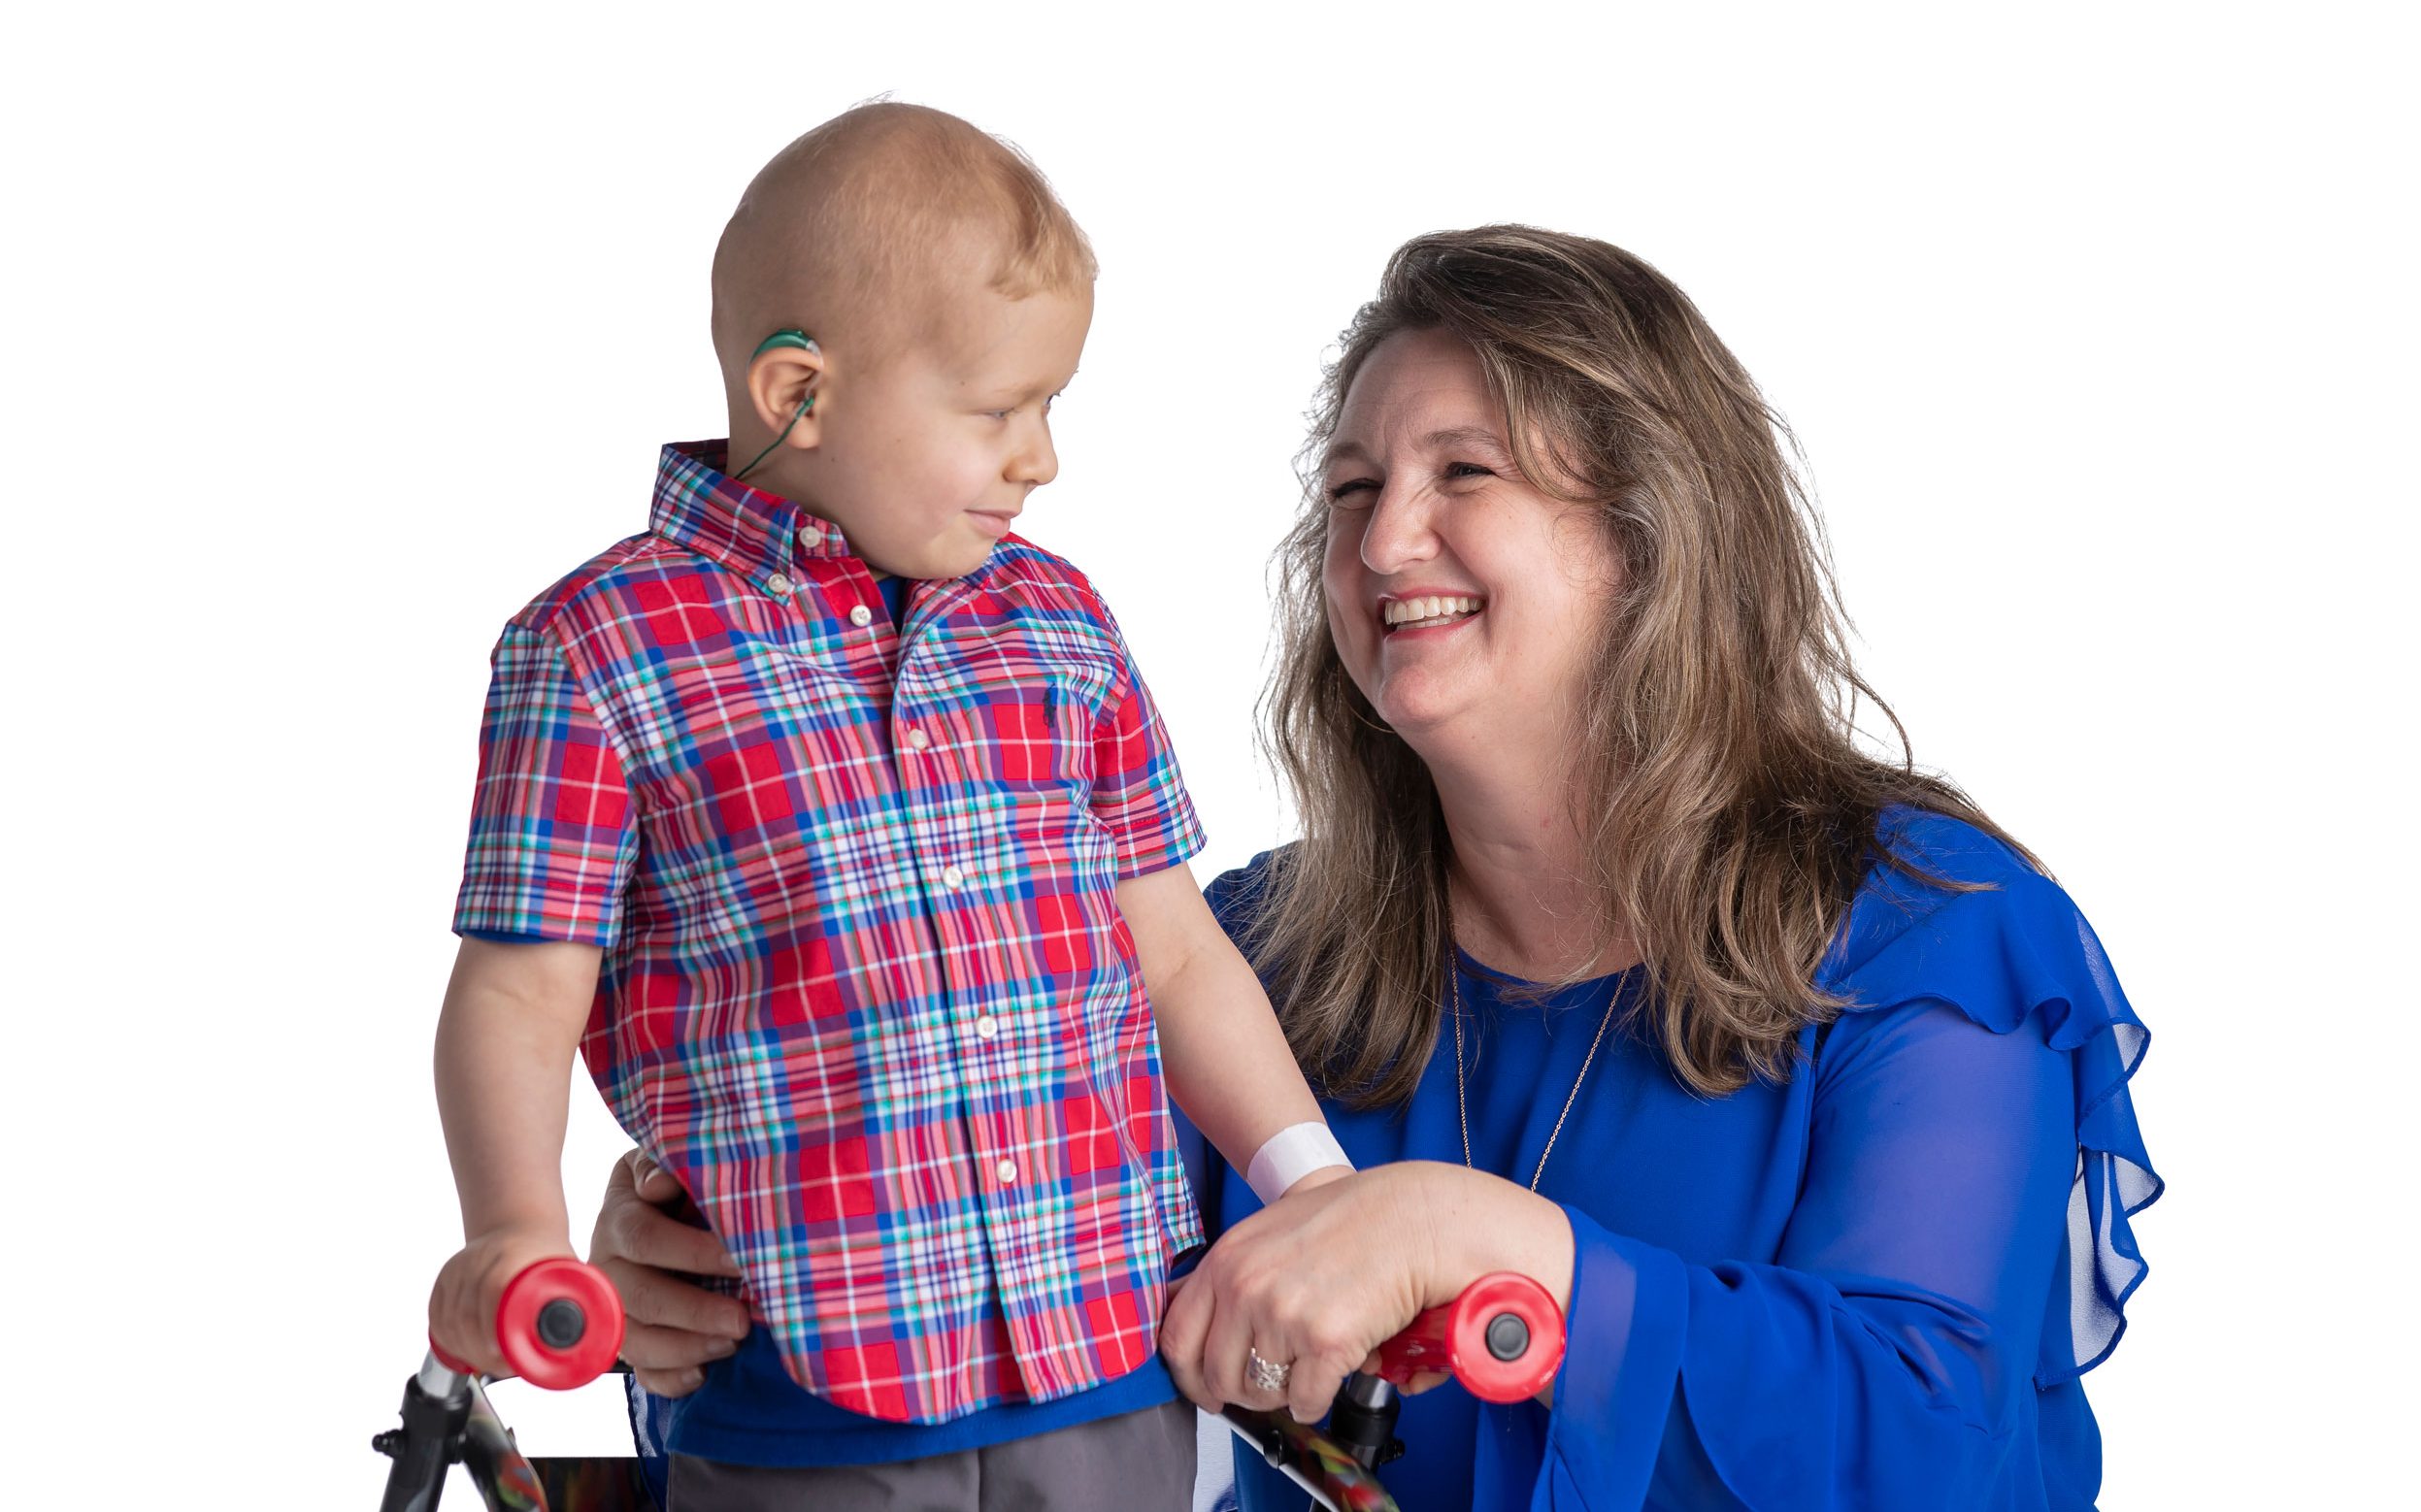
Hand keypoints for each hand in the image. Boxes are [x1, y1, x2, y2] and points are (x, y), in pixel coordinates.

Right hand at [428, 1221, 573, 1377]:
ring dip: (466, 1351)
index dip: (495, 1332)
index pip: (492, 1293)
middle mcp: (477, 1259)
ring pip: (449, 1321)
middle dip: (482, 1352)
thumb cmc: (546, 1251)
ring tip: (489, 1362)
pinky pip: (437, 1318)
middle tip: (504, 1367)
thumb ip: (573, 1302)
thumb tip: (579, 1340)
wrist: (519, 1225)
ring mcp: (456, 1269)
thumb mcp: (567, 1271)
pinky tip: (465, 1352)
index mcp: (509, 1254)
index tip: (508, 1358)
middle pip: (466, 1316)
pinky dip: (449, 1341)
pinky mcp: (444, 1280)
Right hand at [588, 1149, 750, 1396]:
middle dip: (695, 1311)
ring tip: (732, 1345)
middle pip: (642, 1295)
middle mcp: (606, 1264)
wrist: (652, 1213)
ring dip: (686, 1347)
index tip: (741, 1260)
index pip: (645, 1237)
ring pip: (635, 1339)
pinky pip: (638, 1369)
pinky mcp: (621, 1338)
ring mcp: (610, 1306)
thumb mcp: (666, 1165)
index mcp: (619, 1218)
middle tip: (743, 1320)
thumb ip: (664, 1168)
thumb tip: (659, 1184)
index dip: (692, 1251)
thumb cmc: (673, 1188)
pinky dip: (669, 1378)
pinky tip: (702, 1375)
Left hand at [1160, 1165, 1443, 1423]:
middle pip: (1217, 1375)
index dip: (1188, 1375)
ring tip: (1308, 1369)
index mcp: (1227, 1259)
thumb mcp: (1270, 1232)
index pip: (1177, 1336)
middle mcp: (1245, 1287)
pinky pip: (1305, 1400)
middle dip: (1242, 1392)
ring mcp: (1282, 1315)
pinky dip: (1317, 1400)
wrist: (1412, 1221)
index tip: (1204, 1389)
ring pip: (1262, 1392)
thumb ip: (1233, 1273)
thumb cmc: (1353, 1222)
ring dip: (1285, 1393)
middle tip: (1267, 1388)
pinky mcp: (1324, 1341)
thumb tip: (1195, 1317)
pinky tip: (1332, 1376)